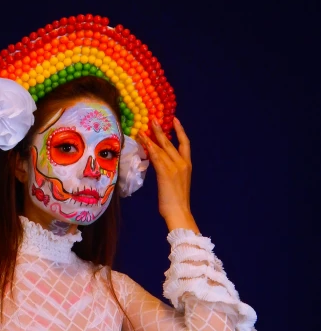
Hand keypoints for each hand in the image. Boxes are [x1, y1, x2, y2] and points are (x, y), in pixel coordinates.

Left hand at [138, 117, 198, 232]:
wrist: (179, 212)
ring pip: (162, 148)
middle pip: (170, 142)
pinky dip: (149, 148)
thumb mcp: (176, 183)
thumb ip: (171, 172)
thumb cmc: (176, 202)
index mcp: (187, 165)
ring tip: (144, 128)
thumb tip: (160, 165)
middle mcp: (182, 163)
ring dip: (151, 137)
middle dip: (161, 130)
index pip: (185, 144)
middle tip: (153, 119)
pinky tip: (143, 141)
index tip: (175, 120)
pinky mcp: (165, 173)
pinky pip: (156, 157)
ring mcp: (174, 167)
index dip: (180, 130)